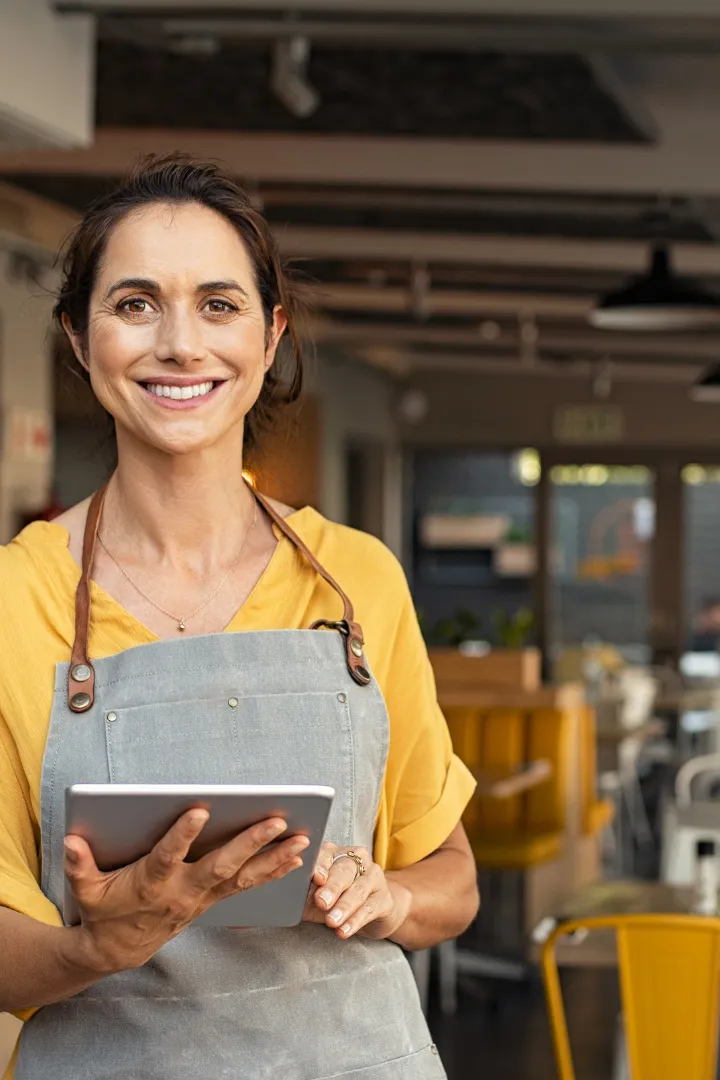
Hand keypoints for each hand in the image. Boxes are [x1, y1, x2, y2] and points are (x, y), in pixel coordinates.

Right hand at [64, 810, 308, 973]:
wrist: (119, 950)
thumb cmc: (103, 910)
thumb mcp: (86, 890)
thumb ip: (80, 866)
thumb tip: (72, 841)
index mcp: (151, 883)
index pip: (168, 856)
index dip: (182, 835)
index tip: (199, 810)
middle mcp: (183, 891)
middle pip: (221, 865)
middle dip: (250, 842)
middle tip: (276, 820)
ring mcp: (202, 897)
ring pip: (243, 876)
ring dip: (274, 858)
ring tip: (302, 839)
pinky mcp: (213, 899)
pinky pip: (248, 885)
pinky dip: (273, 871)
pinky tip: (297, 857)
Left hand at [303, 842, 411, 940]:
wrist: (372, 910)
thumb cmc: (336, 899)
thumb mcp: (316, 895)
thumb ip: (303, 894)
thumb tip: (283, 899)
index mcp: (335, 853)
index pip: (326, 854)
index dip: (321, 865)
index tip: (315, 878)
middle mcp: (357, 860)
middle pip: (344, 870)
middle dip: (332, 887)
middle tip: (321, 902)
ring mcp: (374, 877)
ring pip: (358, 890)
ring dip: (344, 907)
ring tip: (331, 922)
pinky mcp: (385, 898)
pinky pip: (369, 909)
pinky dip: (355, 921)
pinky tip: (344, 931)